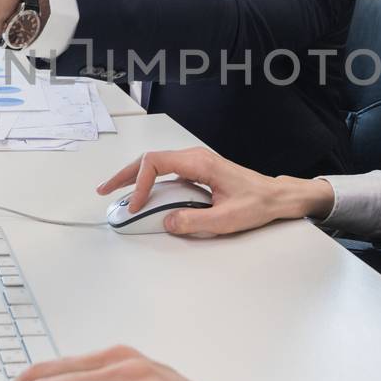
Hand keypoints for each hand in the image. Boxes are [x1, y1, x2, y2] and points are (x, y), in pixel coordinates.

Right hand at [96, 146, 334, 235]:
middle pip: (149, 159)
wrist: (275, 197)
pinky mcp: (197, 172)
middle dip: (125, 175)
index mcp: (199, 163)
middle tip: (105, 190)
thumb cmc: (257, 203)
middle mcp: (195, 158)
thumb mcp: (226, 219)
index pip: (156, 163)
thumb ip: (193, 221)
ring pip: (156, 165)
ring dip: (134, 177)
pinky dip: (149, 182)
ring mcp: (195, 163)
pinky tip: (141, 196)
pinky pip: (166, 173)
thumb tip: (166, 222)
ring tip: (117, 193)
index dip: (139, 184)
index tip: (135, 205)